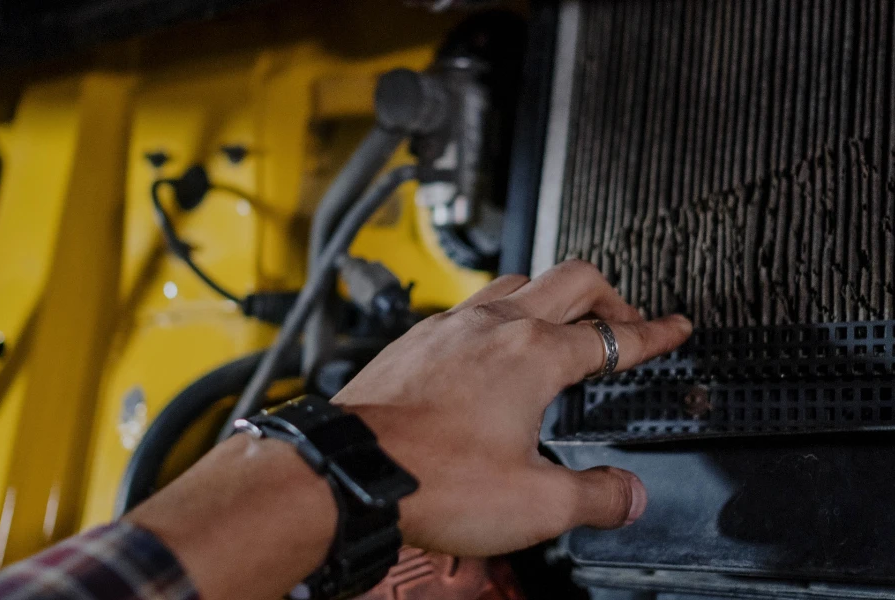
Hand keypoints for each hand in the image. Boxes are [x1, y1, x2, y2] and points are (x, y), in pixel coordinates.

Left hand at [334, 259, 691, 556]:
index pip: (615, 338)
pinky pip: (473, 305)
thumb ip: (596, 497)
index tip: (675, 328)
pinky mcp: (420, 337)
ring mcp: (454, 325)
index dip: (655, 335)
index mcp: (535, 356)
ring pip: (519, 281)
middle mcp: (496, 326)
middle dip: (611, 297)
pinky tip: (494, 346)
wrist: (351, 469)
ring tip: (562, 326)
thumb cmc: (432, 479)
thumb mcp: (534, 504)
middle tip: (625, 322)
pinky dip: (501, 314)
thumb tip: (628, 495)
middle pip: (572, 279)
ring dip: (552, 296)